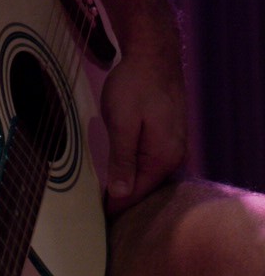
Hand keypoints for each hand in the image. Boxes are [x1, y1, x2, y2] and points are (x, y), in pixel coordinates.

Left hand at [99, 45, 186, 213]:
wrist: (152, 55)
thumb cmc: (134, 86)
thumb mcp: (122, 124)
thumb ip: (122, 160)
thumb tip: (121, 194)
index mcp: (164, 157)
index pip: (140, 193)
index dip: (119, 207)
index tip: (101, 220)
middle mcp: (175, 155)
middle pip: (148, 186)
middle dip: (126, 199)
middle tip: (100, 213)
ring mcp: (174, 144)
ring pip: (150, 174)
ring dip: (131, 185)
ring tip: (109, 199)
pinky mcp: (168, 134)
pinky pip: (152, 161)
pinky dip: (137, 170)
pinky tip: (123, 174)